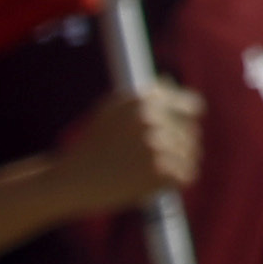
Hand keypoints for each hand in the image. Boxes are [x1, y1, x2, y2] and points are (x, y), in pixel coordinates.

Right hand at [42, 85, 203, 218]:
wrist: (70, 180)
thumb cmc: (92, 145)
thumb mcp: (112, 111)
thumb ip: (144, 96)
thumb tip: (170, 81)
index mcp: (143, 100)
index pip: (192, 106)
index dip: (189, 118)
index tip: (184, 128)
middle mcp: (152, 119)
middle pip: (192, 132)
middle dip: (178, 144)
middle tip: (149, 157)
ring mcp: (157, 146)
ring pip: (191, 154)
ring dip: (176, 164)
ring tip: (146, 169)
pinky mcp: (159, 172)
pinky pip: (186, 175)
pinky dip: (173, 181)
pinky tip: (150, 182)